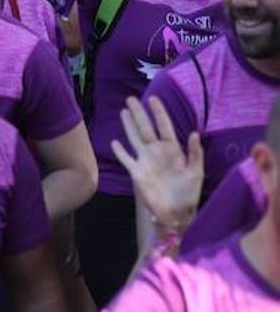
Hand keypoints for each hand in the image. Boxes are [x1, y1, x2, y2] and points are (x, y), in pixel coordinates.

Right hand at [111, 96, 202, 232]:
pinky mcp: (135, 172)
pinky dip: (120, 151)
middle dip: (138, 113)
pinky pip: (125, 158)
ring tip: (123, 112)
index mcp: (173, 150)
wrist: (176, 213)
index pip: (164, 126)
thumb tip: (194, 133)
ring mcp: (145, 161)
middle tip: (130, 99)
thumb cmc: (189, 193)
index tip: (153, 98)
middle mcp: (156, 152)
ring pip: (134, 138)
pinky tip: (114, 142)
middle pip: (145, 128)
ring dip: (128, 126)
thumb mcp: (196, 173)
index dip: (158, 112)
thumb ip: (195, 153)